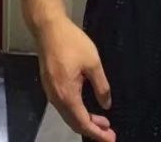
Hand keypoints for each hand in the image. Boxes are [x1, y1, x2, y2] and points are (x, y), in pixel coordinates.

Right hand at [37, 15, 115, 140]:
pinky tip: (86, 107)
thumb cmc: (72, 43)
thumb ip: (101, 86)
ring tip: (102, 121)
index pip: (83, 123)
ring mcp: (51, 93)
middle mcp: (56, 99)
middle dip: (92, 130)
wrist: (48, 29)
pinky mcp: (49, 86)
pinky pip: (63, 107)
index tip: (111, 138)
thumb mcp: (93, 62)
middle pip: (74, 123)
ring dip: (85, 121)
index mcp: (67, 95)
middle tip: (109, 132)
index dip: (98, 133)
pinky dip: (76, 112)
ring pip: (68, 115)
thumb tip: (106, 105)